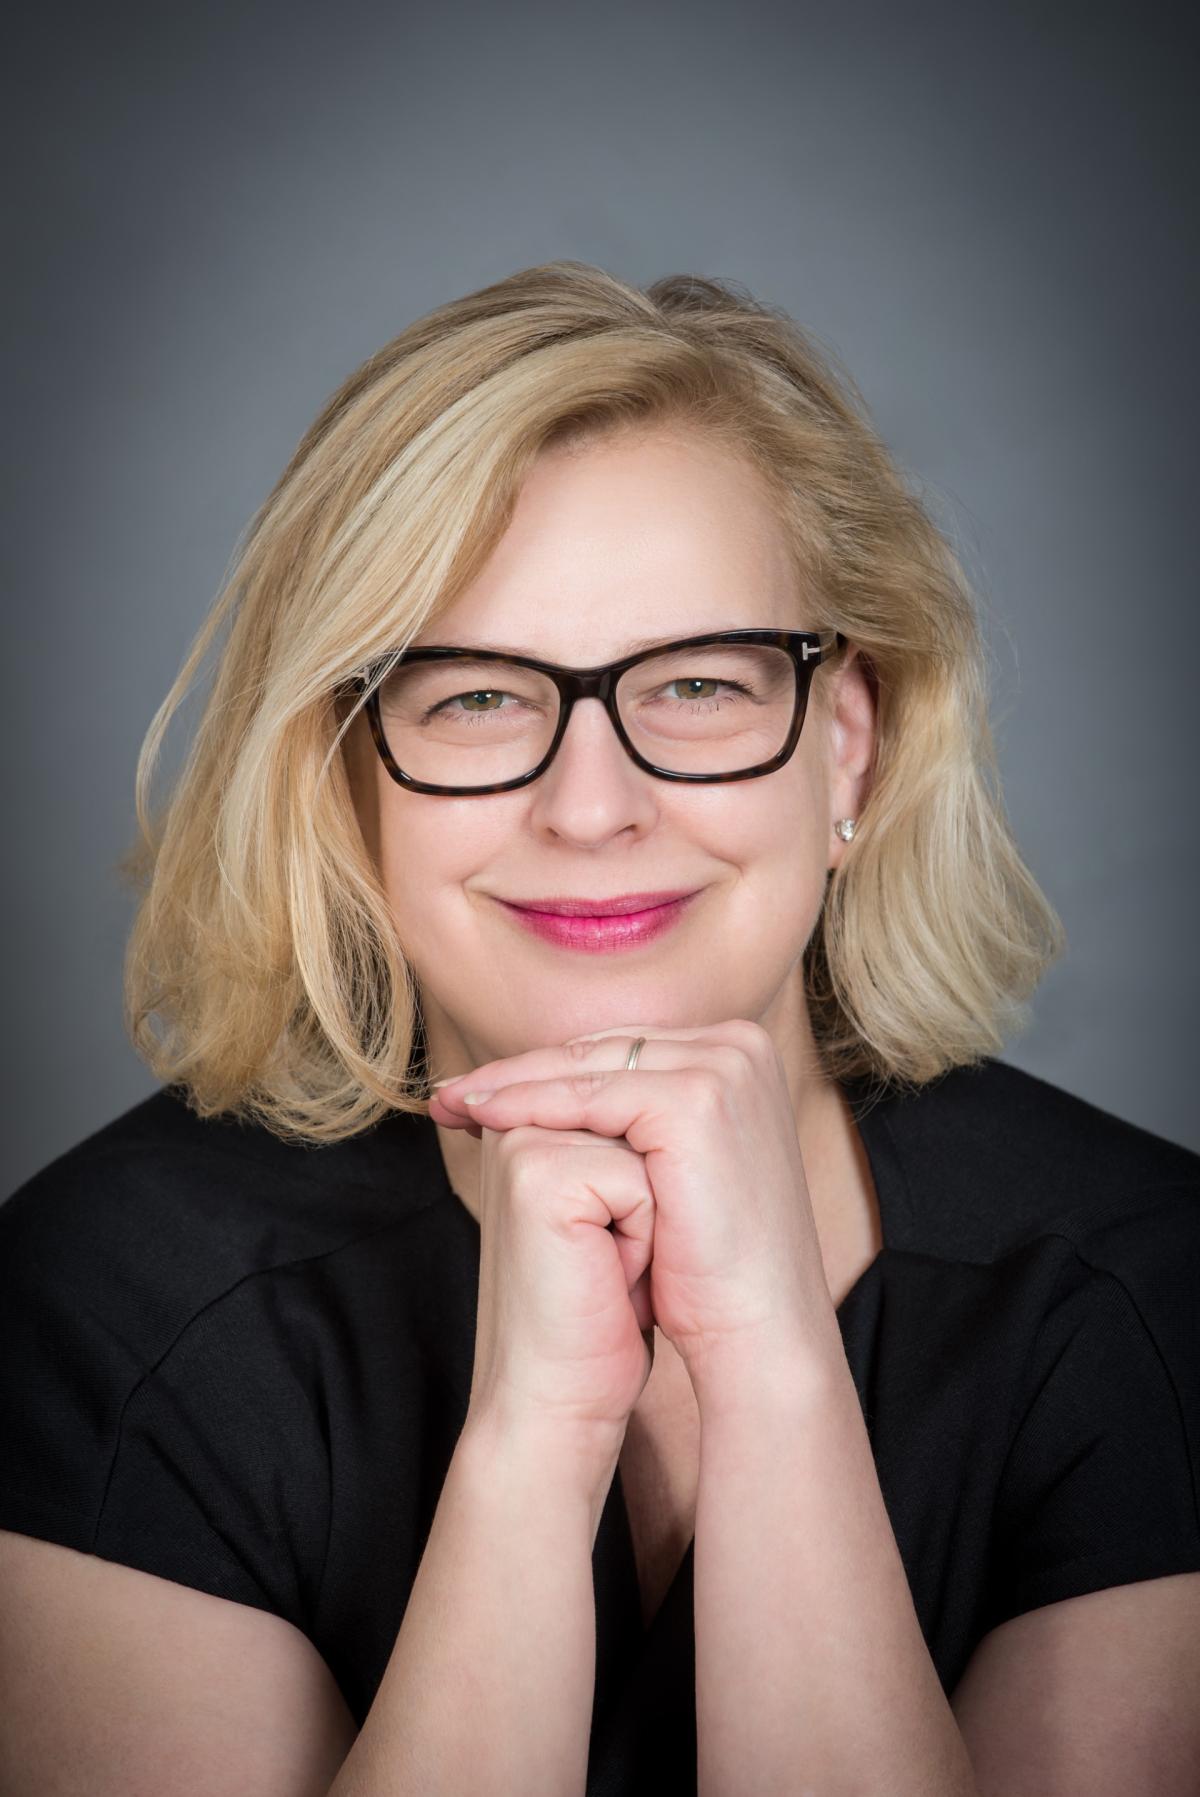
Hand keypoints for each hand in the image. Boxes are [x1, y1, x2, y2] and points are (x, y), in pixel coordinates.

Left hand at [431, 1020, 841, 1403]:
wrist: (759, 1333)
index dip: (549, 1068)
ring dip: (513, 1083)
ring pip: (590, 1065)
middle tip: (452, 1094)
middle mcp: (740, 1045)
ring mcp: (724, 1066)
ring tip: (454, 1104)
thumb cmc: (711, 1266)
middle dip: (521, 1071)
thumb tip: (562, 1094)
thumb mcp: (677, 1170)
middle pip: (604, 1047)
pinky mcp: (696, 1099)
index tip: (482, 1092)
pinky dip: (531, 1103)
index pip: (623, 1047)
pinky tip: (484, 1117)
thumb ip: (637, 1119)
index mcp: (740, 1052)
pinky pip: (590, 1094)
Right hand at [449, 1114, 660, 1458]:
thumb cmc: (598, 1315)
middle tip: (603, 1267)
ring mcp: (525, 1146)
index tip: (606, 1250)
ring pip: (646, 1147)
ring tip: (607, 1268)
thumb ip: (618, 1152)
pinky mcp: (541, 1176)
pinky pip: (640, 1181)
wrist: (561, 1398)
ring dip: (650, 1215)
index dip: (650, 1191)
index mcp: (530, 1127)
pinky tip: (607, 1278)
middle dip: (647, 1201)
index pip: (633, 1117)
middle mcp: (520, 1126)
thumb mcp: (615, 1217)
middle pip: (643, 1125)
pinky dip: (643, 1237)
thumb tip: (668, 1107)